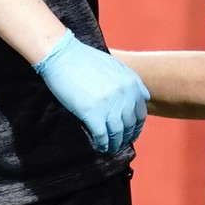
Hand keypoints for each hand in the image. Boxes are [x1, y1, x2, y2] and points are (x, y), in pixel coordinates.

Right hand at [32, 30, 149, 153]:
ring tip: (111, 148)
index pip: (141, 112)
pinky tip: (101, 146)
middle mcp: (124, 95)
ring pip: (118, 133)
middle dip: (127, 136)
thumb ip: (130, 81)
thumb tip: (142, 96)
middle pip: (131, 124)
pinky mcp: (93, 114)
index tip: (132, 132)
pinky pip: (102, 135)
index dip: (137, 126)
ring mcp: (109, 105)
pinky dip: (103, 144)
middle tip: (121, 142)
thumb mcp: (115, 65)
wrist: (63, 56)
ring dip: (115, 143)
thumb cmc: (85, 59)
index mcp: (131, 83)